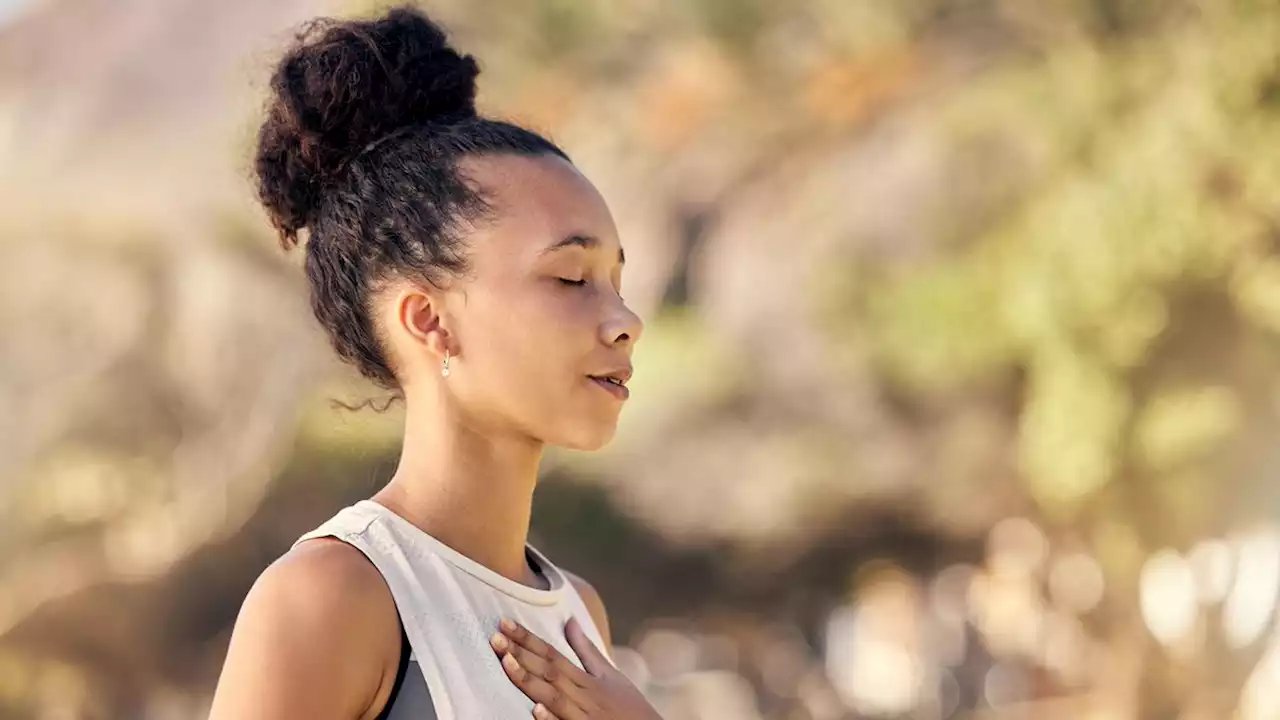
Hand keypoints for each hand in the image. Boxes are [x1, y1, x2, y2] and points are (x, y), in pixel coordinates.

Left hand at [490, 616, 662, 719]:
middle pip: (549, 671)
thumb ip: (586, 650)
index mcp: (588, 678)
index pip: (552, 653)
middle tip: (495, 638)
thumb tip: (569, 621)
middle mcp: (585, 695)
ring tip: (506, 664)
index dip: (528, 639)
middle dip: (521, 654)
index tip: (504, 624)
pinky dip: (551, 719)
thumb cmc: (629, 707)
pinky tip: (534, 710)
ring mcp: (584, 717)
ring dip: (529, 681)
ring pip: (553, 697)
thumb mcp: (610, 675)